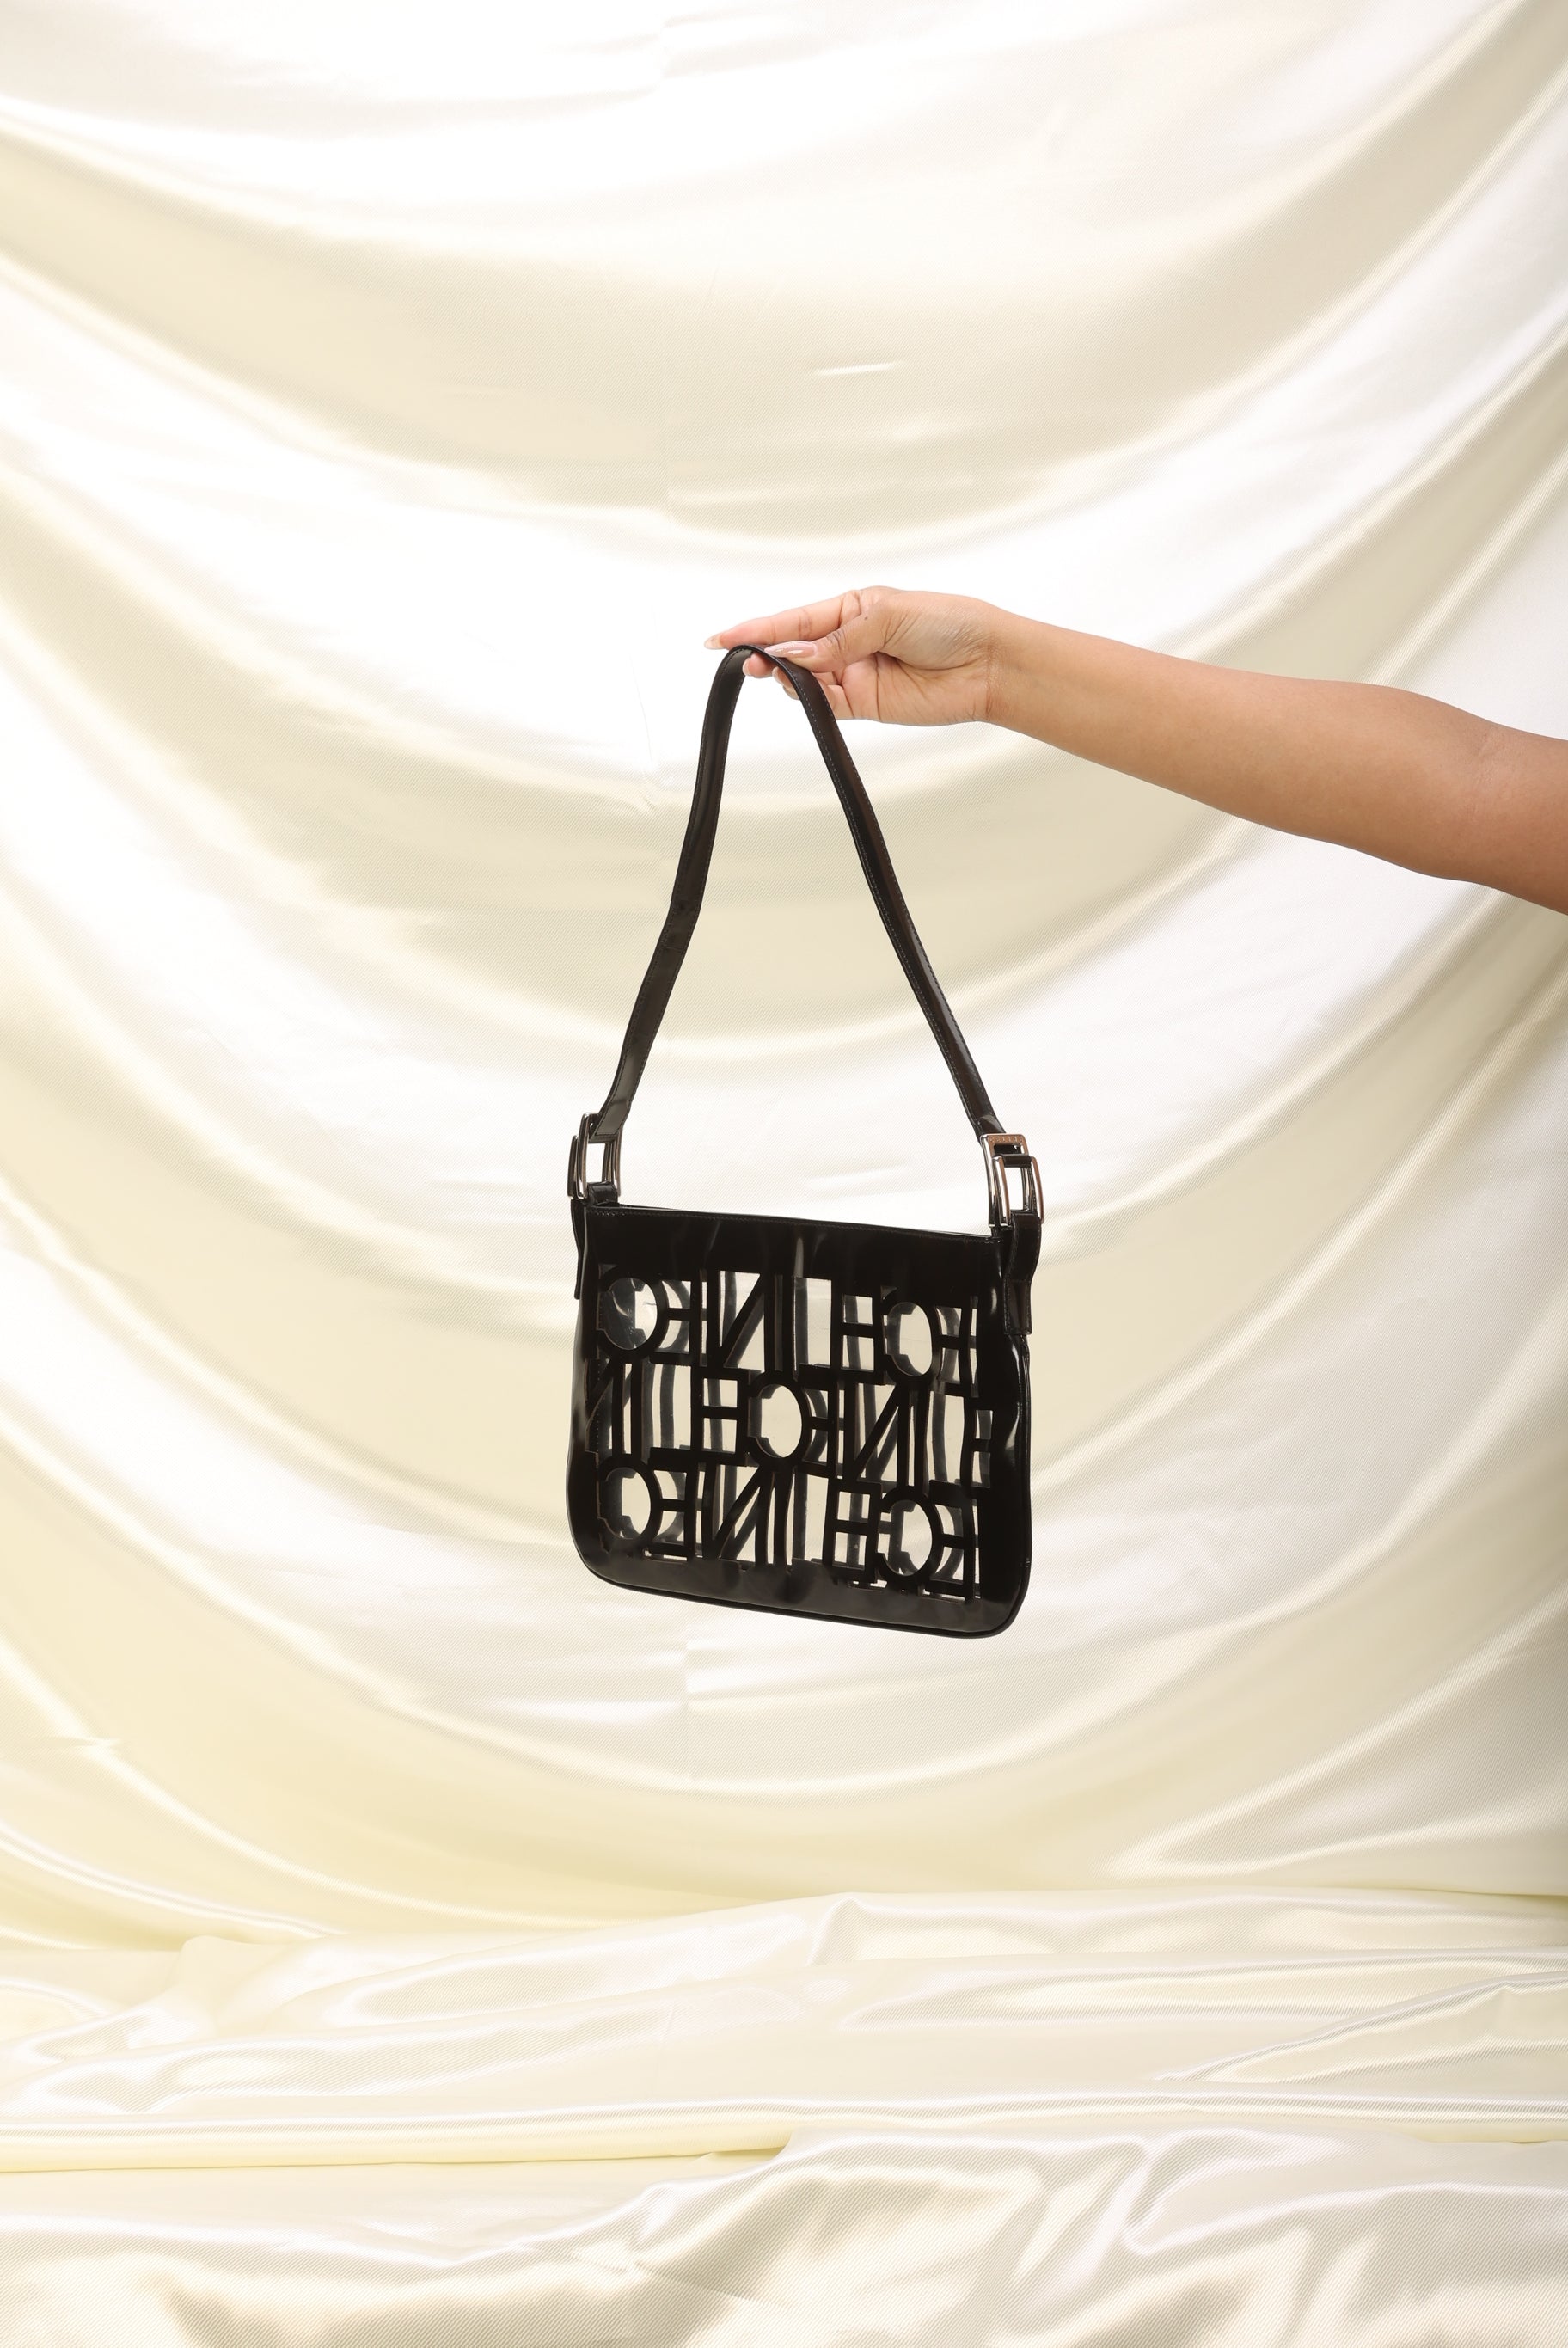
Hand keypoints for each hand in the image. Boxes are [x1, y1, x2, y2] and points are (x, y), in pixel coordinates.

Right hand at [704, 586, 1003, 725]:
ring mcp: (853, 674)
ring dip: (787, 676)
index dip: (757, 627)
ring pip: (804, 680)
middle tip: (750, 660)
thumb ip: (838, 638)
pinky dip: (809, 698)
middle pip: (792, 650)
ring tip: (778, 671)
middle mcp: (848, 642)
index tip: (721, 637)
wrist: (986, 663)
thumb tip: (795, 652)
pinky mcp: (864, 704)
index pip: (794, 619)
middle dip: (767, 654)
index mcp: (851, 609)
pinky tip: (802, 689)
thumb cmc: (948, 624)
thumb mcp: (888, 615)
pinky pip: (825, 704)